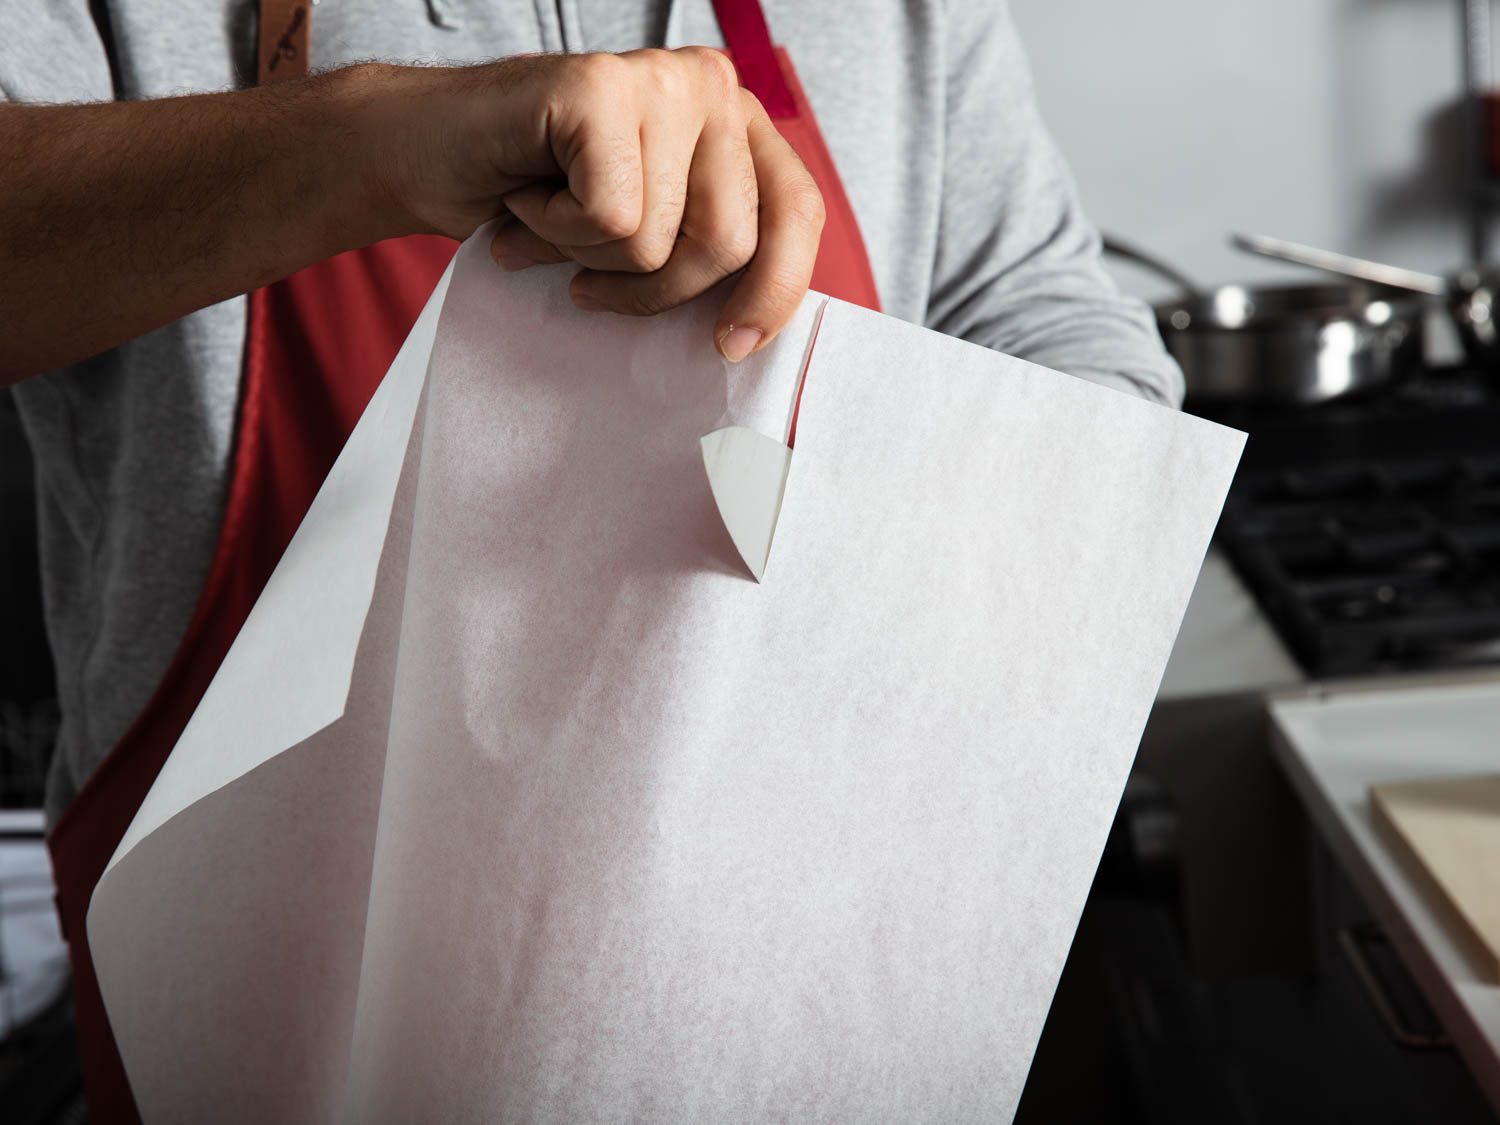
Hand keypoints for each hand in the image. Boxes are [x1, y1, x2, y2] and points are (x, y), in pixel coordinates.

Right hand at [369, 50, 825, 361]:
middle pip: (729, 243)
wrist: (424, 154)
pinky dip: (553, 230)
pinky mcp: (601, 88)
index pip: (798, 213)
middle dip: (651, 289)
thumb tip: (755, 338)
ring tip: (550, 220)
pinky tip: (527, 194)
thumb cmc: (535, 199)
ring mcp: (659, 80)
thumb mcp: (644, 239)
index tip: (730, 348)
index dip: (775, 291)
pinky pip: (609, 218)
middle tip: (591, 278)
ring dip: (588, 257)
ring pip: (661, 239)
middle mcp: (711, 89)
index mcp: (736, 126)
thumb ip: (707, 256)